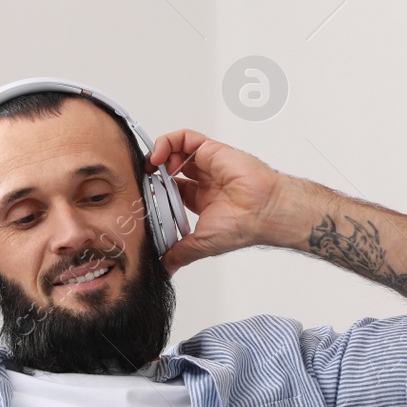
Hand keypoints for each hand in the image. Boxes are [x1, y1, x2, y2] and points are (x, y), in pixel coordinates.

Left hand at [147, 130, 284, 275]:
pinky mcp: (211, 150)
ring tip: (150, 167)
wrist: (263, 212)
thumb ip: (180, 253)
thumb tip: (163, 268)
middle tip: (142, 181)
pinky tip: (159, 156)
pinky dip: (167, 142)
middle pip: (171, 168)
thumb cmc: (243, 227)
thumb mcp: (201, 245)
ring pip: (176, 150)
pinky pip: (184, 138)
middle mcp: (205, 181)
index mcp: (202, 200)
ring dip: (158, 155)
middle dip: (153, 173)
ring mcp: (208, 164)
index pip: (172, 190)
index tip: (143, 198)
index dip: (155, 191)